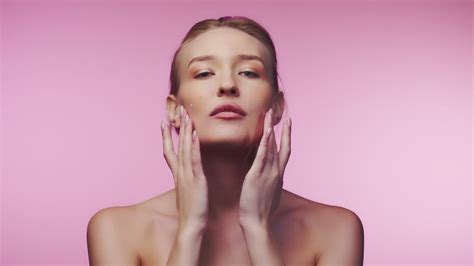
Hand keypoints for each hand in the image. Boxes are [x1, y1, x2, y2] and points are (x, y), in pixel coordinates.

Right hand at [161, 105, 208, 229]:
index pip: (169, 151)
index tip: (164, 122)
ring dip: (185, 131)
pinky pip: (194, 160)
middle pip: (177, 144)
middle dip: (178, 126)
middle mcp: (180, 172)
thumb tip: (185, 176)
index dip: (166, 136)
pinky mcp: (196, 180)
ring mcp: (187, 175)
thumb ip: (185, 181)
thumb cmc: (191, 211)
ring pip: (185, 148)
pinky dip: (194, 146)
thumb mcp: (186, 192)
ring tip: (186, 115)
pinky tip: (194, 134)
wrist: (190, 225)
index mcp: (177, 174)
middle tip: (179, 109)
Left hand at [238, 108, 291, 227]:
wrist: (257, 222)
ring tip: (268, 115)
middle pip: (282, 145)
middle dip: (282, 129)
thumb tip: (273, 177)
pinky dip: (266, 142)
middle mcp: (276, 171)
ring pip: (272, 147)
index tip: (287, 124)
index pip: (285, 151)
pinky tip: (267, 131)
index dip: (287, 136)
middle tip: (280, 114)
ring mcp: (268, 173)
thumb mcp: (270, 192)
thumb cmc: (262, 210)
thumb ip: (272, 181)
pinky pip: (262, 155)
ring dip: (270, 129)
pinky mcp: (257, 175)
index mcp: (279, 175)